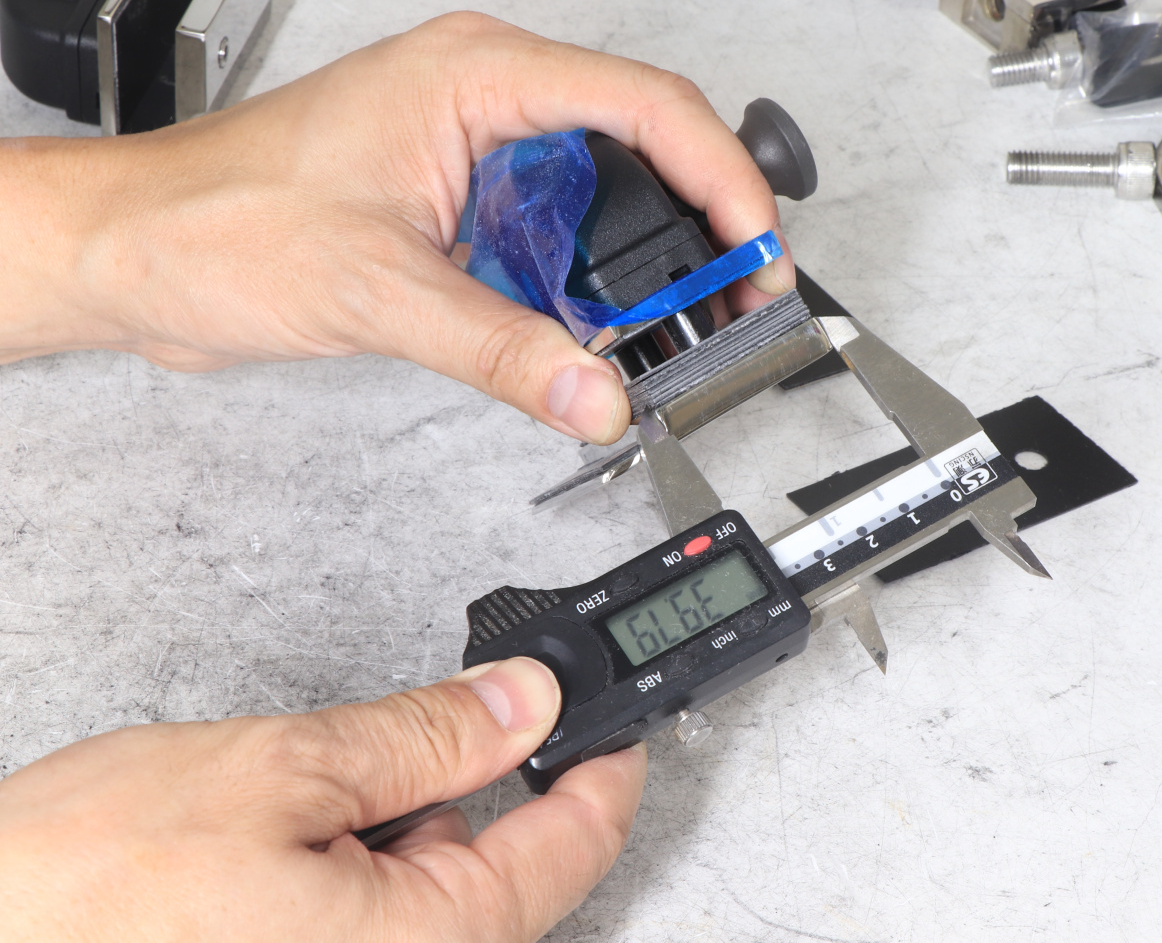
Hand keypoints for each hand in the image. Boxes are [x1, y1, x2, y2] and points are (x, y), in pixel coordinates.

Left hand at [0, 13, 794, 443]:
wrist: (138, 252)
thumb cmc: (220, 224)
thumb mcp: (380, 291)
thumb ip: (501, 349)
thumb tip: (596, 393)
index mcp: (476, 76)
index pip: (645, 106)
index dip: (722, 179)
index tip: (756, 249)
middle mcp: (484, 96)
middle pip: (644, 139)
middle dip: (705, 220)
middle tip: (739, 297)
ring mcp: (474, 146)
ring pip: (607, 186)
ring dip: (652, 254)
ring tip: (686, 321)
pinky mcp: (460, 197)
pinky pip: (558, 228)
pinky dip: (593, 278)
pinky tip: (601, 327)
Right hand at [0, 657, 645, 941]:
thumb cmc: (80, 896)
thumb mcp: (280, 772)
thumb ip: (426, 736)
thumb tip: (527, 701)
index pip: (572, 850)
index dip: (606, 769)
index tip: (620, 717)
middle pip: (505, 872)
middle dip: (480, 786)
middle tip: (445, 716)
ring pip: (435, 889)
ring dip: (404, 823)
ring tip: (307, 795)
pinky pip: (376, 919)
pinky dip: (360, 861)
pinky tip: (285, 838)